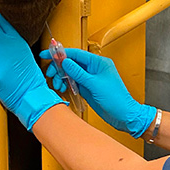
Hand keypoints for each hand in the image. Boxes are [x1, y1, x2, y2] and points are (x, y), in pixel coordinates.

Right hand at [40, 48, 155, 137]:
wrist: (124, 115)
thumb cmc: (116, 99)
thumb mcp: (94, 85)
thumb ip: (78, 73)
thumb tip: (65, 61)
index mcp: (98, 63)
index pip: (76, 54)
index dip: (60, 53)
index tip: (46, 54)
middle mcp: (94, 69)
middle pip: (71, 63)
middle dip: (59, 67)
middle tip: (50, 74)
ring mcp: (91, 79)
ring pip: (71, 73)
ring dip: (61, 77)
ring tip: (58, 85)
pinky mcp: (88, 88)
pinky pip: (74, 82)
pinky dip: (66, 84)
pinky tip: (62, 89)